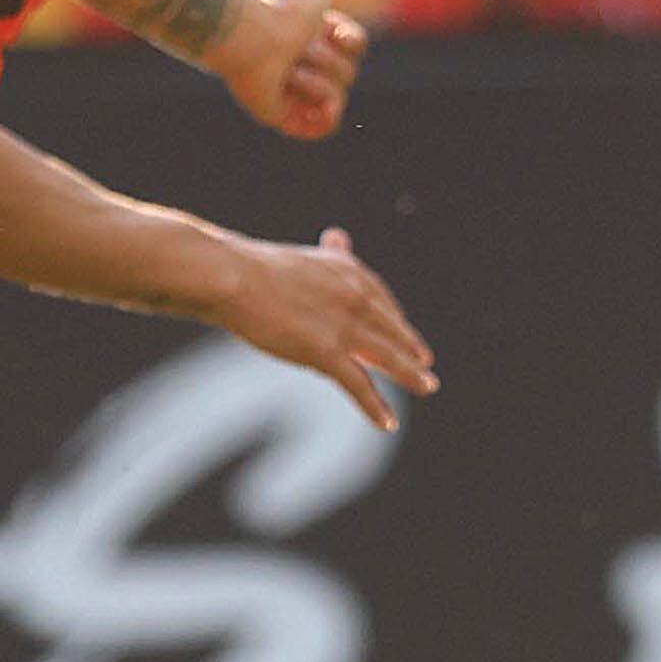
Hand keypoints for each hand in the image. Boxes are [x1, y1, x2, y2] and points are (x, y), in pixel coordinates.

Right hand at [212, 223, 437, 430]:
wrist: (232, 278)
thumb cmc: (249, 268)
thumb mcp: (296, 259)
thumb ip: (323, 257)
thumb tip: (336, 239)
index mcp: (346, 270)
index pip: (379, 297)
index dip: (394, 317)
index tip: (403, 330)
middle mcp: (354, 296)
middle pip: (390, 327)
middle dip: (410, 346)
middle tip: (426, 361)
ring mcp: (342, 325)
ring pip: (387, 355)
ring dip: (409, 374)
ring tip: (428, 386)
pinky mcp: (325, 351)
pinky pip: (358, 384)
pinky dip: (374, 405)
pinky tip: (387, 422)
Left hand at [219, 0, 367, 141]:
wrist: (252, 34)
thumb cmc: (278, 6)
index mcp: (312, 39)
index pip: (356, 48)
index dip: (349, 39)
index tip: (327, 27)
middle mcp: (303, 66)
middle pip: (348, 73)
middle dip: (327, 58)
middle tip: (298, 49)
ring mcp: (292, 93)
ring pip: (337, 98)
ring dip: (316, 79)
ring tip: (289, 69)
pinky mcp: (281, 116)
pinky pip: (322, 128)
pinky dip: (321, 114)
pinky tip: (308, 96)